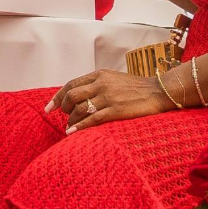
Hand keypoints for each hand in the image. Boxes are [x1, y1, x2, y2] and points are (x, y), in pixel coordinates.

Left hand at [49, 70, 173, 131]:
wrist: (159, 91)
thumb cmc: (137, 87)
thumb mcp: (114, 79)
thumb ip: (97, 84)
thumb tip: (79, 96)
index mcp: (100, 74)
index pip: (71, 84)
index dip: (57, 97)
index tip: (48, 108)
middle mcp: (102, 83)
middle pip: (72, 96)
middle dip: (64, 109)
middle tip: (64, 117)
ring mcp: (109, 97)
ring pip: (80, 109)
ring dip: (71, 121)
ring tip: (69, 128)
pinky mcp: (116, 110)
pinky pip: (92, 119)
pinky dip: (79, 127)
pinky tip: (72, 133)